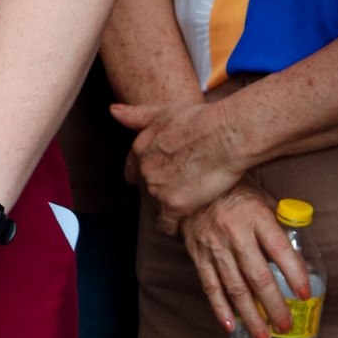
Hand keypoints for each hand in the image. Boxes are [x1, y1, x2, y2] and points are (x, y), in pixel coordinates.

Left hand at [114, 92, 250, 226]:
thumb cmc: (199, 120)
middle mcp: (144, 171)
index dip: (147, 175)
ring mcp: (157, 190)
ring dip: (168, 206)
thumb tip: (113, 111)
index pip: (133, 172)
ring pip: (155, 207)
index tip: (163, 175)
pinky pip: (166, 225)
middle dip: (159, 190)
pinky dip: (173, 226)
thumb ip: (136, 115)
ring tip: (188, 203)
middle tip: (181, 188)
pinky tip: (184, 221)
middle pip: (146, 189)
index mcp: (140, 150)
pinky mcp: (174, 207)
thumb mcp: (163, 112)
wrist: (223, 136)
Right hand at [181, 181, 308, 337]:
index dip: (294, 273)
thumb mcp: (261, 196)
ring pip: (235, 287)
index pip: (280, 249)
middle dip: (274, 305)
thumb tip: (300, 246)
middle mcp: (235, 233)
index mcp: (256, 216)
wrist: (189, 180)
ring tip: (263, 336)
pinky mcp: (198, 254)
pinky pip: (210, 285)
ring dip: (250, 315)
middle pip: (258, 276)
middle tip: (286, 325)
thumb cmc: (233, 188)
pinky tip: (230, 325)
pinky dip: (220, 307)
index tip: (305, 293)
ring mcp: (214, 246)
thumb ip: (278, 221)